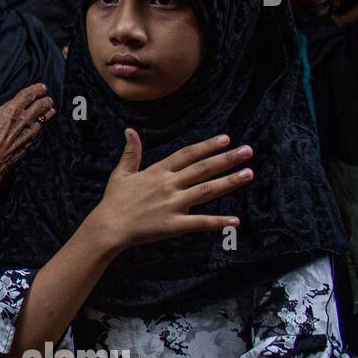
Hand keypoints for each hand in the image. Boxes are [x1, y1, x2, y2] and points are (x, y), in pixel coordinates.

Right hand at [0, 75, 53, 196]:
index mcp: (12, 110)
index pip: (28, 96)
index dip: (36, 90)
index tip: (43, 87)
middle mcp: (22, 122)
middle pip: (39, 108)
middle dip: (45, 102)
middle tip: (49, 98)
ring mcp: (25, 136)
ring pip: (40, 122)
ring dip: (46, 115)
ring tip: (51, 111)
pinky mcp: (24, 148)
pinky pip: (36, 136)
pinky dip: (39, 129)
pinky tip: (38, 130)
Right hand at [85, 129, 251, 252]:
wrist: (108, 226)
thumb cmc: (114, 200)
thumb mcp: (121, 173)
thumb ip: (131, 152)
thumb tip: (130, 131)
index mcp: (157, 172)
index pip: (187, 154)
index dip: (207, 146)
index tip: (226, 139)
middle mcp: (169, 185)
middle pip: (203, 169)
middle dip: (227, 159)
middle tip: (248, 150)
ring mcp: (173, 205)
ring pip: (207, 191)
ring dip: (229, 182)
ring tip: (249, 173)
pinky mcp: (174, 225)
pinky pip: (200, 222)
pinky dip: (218, 222)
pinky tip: (235, 220)